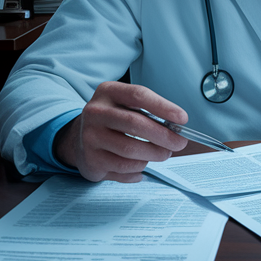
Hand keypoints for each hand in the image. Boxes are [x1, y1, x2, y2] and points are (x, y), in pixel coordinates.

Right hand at [54, 82, 189, 182]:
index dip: (163, 107)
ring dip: (154, 154)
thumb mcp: (124, 106)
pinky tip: (143, 165)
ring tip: (163, 154)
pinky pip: (124, 168)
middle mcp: (95, 112)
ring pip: (130, 150)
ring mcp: (90, 137)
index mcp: (107, 92)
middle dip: (163, 136)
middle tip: (179, 143)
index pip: (138, 95)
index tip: (182, 118)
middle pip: (135, 124)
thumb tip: (176, 127)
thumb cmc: (112, 121)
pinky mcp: (90, 160)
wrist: (78, 139)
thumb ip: (148, 112)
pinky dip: (139, 168)